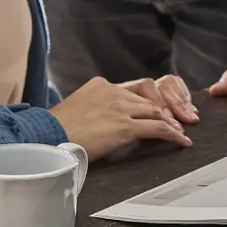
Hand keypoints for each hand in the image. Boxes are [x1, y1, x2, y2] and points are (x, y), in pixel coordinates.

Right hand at [49, 76, 191, 159]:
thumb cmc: (54, 130)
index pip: (134, 90)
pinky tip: (181, 141)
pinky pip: (157, 128)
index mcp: (101, 85)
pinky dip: (172, 134)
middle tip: (178, 120)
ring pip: (156, 112)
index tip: (159, 109)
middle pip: (149, 98)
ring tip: (180, 132)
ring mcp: (120, 108)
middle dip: (165, 109)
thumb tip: (102, 122)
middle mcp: (113, 91)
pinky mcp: (124, 126)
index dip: (150, 100)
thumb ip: (94, 109)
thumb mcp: (76, 109)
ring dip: (171, 123)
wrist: (45, 137)